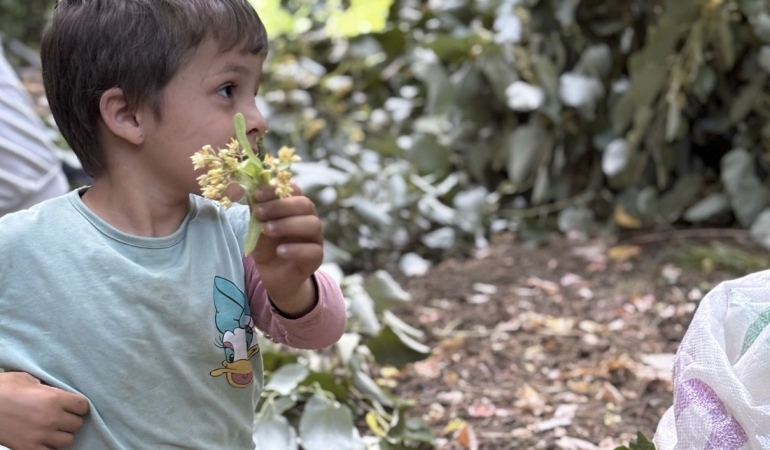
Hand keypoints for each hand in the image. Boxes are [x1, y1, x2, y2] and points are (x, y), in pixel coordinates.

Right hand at [0, 372, 88, 449]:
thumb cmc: (4, 388)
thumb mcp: (28, 379)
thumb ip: (47, 387)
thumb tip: (55, 391)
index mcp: (54, 398)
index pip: (83, 406)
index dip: (78, 406)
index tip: (72, 406)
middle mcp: (52, 418)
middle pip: (77, 424)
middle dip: (70, 420)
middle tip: (60, 417)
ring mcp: (41, 435)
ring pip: (67, 440)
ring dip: (61, 435)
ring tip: (52, 429)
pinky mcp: (29, 448)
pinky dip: (49, 447)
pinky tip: (43, 440)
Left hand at [251, 184, 322, 315]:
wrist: (271, 274)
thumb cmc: (266, 245)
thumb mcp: (255, 225)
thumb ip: (252, 208)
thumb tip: (236, 189)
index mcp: (295, 207)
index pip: (293, 190)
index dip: (276, 189)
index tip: (257, 194)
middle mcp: (308, 219)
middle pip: (305, 204)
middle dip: (280, 206)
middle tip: (259, 213)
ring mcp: (315, 238)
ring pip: (313, 224)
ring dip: (288, 225)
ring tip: (267, 230)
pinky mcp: (316, 257)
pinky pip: (313, 250)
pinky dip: (296, 249)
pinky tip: (280, 251)